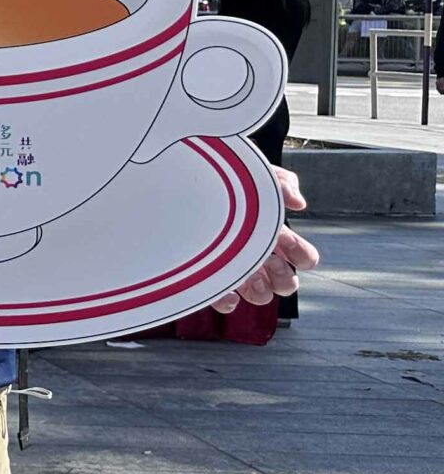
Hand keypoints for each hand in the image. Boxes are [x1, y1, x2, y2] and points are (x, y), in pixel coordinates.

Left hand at [212, 165, 317, 310]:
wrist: (170, 185)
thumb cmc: (214, 179)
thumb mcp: (252, 174)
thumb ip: (281, 182)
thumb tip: (298, 204)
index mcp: (268, 231)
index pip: (300, 254)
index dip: (303, 255)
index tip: (292, 248)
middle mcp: (253, 252)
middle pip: (283, 279)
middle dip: (284, 279)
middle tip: (272, 270)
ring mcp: (230, 265)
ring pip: (258, 293)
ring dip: (261, 292)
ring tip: (252, 284)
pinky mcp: (206, 276)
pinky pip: (222, 299)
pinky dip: (227, 300)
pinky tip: (226, 291)